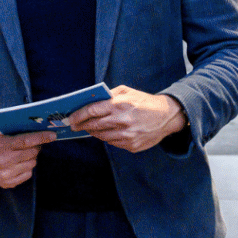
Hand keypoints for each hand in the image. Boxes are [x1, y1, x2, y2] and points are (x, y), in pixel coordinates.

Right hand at [0, 128, 54, 188]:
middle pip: (31, 153)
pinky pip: (28, 174)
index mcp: (1, 145)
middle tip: (34, 144)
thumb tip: (35, 124)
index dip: (41, 138)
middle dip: (36, 147)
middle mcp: (3, 160)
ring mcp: (6, 173)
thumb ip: (13, 127)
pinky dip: (27, 167)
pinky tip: (19, 163)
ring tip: (22, 153)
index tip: (52, 135)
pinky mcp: (8, 183)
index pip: (25, 141)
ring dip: (31, 157)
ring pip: (32, 164)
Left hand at [68, 85, 186, 152]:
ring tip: (88, 128)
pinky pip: (113, 143)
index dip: (78, 115)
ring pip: (102, 136)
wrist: (167, 116)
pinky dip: (107, 138)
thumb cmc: (143, 101)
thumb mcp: (126, 91)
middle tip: (74, 125)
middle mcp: (122, 121)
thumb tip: (89, 101)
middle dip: (81, 125)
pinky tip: (105, 132)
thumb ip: (108, 95)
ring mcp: (127, 136)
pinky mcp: (132, 146)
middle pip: (94, 125)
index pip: (91, 111)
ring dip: (93, 132)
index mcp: (118, 105)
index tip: (70, 118)